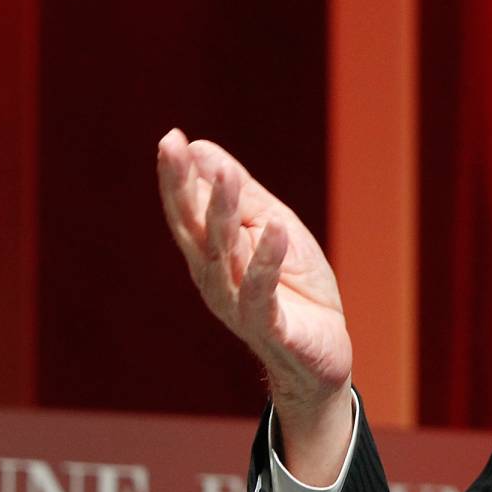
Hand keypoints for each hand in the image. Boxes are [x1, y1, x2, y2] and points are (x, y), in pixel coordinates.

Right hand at [156, 128, 354, 482]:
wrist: (321, 353)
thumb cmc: (294, 288)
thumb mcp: (272, 228)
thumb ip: (240, 194)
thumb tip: (201, 148)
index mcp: (212, 255)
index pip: (187, 211)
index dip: (175, 177)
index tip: (170, 138)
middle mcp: (215, 279)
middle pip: (196, 229)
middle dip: (184, 187)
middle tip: (174, 147)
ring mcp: (239, 305)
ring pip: (225, 256)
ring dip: (224, 214)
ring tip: (227, 176)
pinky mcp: (269, 328)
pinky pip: (262, 293)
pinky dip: (266, 261)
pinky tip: (272, 229)